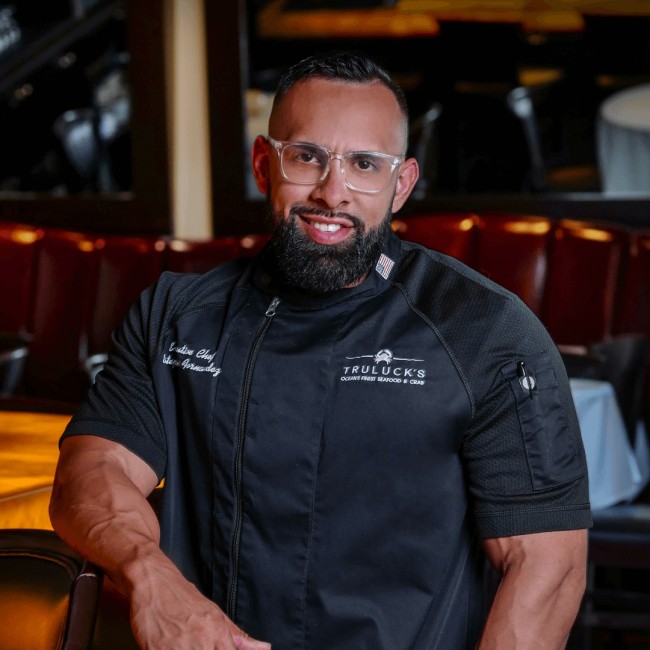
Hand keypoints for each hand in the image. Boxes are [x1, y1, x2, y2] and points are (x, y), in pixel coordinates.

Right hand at [128, 555, 270, 649]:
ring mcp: (178, 647)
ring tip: (186, 645)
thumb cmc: (183, 597)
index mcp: (218, 632)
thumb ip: (239, 636)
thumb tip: (265, 648)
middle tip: (200, 645)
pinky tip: (171, 648)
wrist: (153, 581)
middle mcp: (201, 641)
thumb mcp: (214, 613)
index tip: (220, 649)